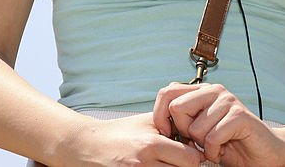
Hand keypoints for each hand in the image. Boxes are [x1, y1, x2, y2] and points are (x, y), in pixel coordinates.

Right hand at [62, 112, 204, 165]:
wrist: (87, 145)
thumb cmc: (121, 132)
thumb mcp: (148, 122)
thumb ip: (174, 126)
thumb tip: (197, 136)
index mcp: (152, 145)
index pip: (191, 159)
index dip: (195, 156)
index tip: (191, 151)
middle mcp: (143, 164)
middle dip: (184, 166)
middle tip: (178, 159)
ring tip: (165, 163)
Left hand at [153, 83, 284, 166]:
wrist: (260, 154)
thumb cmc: (227, 143)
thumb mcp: (198, 128)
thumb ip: (183, 117)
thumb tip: (161, 113)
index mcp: (202, 90)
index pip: (167, 92)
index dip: (161, 116)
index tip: (170, 134)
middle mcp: (215, 90)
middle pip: (177, 108)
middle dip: (184, 132)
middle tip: (199, 140)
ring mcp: (228, 101)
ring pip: (195, 128)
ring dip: (202, 145)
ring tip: (216, 144)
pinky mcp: (239, 116)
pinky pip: (212, 138)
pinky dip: (214, 151)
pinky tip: (224, 148)